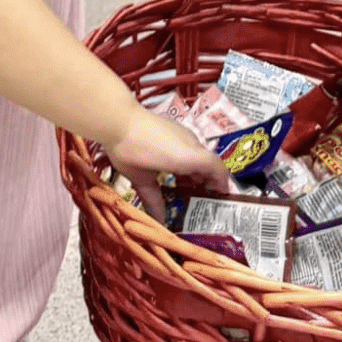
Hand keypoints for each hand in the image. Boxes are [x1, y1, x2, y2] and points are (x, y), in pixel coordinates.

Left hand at [106, 105, 230, 221]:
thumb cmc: (131, 151)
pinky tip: (175, 171)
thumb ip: (154, 200)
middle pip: (210, 162)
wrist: (119, 120)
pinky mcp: (174, 128)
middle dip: (210, 181)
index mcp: (188, 157)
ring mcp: (183, 133)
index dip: (223, 184)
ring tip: (189, 188)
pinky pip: (190, 146)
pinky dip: (189, 160)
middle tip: (203, 199)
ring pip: (200, 154)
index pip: (217, 168)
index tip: (222, 197)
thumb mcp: (142, 180)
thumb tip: (160, 222)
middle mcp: (191, 143)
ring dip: (198, 171)